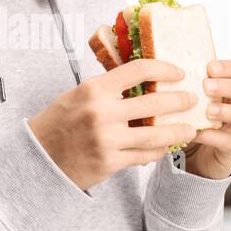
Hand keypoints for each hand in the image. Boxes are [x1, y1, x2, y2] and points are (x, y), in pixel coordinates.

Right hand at [29, 58, 198, 192]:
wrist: (38, 156)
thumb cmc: (59, 122)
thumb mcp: (78, 94)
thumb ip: (108, 88)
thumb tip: (142, 79)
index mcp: (94, 89)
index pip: (138, 70)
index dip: (164, 68)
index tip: (178, 72)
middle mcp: (101, 113)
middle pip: (154, 103)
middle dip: (179, 100)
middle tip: (191, 99)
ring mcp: (107, 139)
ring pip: (155, 134)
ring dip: (177, 131)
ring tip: (190, 128)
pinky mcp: (110, 162)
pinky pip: (143, 155)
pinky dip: (157, 151)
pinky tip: (164, 147)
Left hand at [183, 59, 230, 179]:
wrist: (201, 152)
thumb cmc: (203, 116)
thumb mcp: (202, 97)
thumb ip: (197, 83)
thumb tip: (175, 67)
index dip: (229, 67)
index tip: (209, 68)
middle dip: (230, 87)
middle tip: (206, 86)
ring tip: (209, 110)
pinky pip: (229, 141)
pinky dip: (213, 136)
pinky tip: (198, 132)